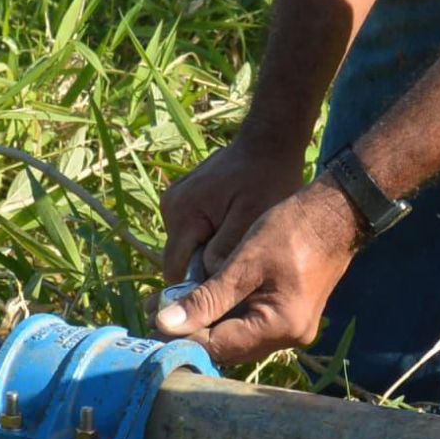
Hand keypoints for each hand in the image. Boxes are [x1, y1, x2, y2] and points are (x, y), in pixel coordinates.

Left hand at [153, 177, 362, 370]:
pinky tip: (202, 298)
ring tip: (171, 302)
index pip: (218, 346)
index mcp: (280, 327)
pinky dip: (224, 314)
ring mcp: (292, 330)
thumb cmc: (292, 230)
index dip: (182, 336)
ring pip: (237, 337)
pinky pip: (250, 325)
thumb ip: (206, 298)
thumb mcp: (244, 262)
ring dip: (205, 322)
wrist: (337, 214)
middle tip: (155, 309)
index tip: (152, 319)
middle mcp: (289, 338)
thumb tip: (166, 324)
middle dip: (191, 330)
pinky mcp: (291, 317)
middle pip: (228, 347)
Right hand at [159, 128, 312, 283]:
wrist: (269, 142)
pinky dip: (208, 239)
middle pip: (178, 259)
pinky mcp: (183, 199)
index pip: (174, 270)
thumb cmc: (266, 179)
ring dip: (206, 254)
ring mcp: (174, 201)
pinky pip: (190, 232)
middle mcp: (170, 207)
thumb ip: (226, 248)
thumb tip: (208, 282)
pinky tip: (232, 233)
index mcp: (183, 213)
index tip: (220, 296)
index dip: (194, 289)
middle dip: (203, 271)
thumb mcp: (252, 216)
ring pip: (185, 247)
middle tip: (236, 272)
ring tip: (238, 249)